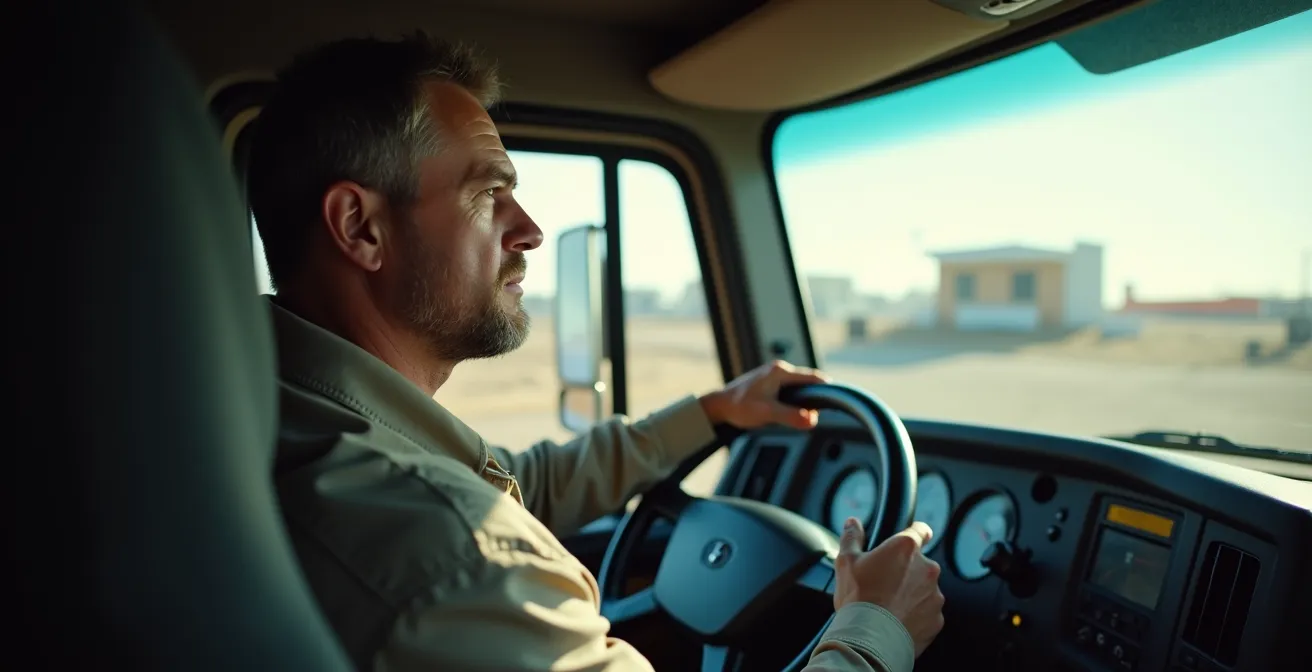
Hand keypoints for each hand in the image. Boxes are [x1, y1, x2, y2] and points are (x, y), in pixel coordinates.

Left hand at [698, 360, 829, 429]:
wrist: (718, 406)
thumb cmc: (739, 407)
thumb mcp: (766, 413)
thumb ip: (790, 416)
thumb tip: (813, 419)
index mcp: (780, 372)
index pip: (813, 377)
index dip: (827, 389)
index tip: (840, 400)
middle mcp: (778, 370)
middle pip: (808, 381)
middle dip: (817, 396)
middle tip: (827, 412)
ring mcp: (773, 376)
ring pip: (799, 387)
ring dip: (806, 399)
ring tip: (812, 415)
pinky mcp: (769, 384)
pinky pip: (790, 390)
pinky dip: (797, 400)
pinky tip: (796, 412)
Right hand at [834, 519, 944, 656]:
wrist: (870, 639)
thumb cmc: (858, 598)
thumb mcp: (846, 562)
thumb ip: (852, 538)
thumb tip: (852, 523)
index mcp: (906, 548)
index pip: (921, 530)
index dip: (917, 532)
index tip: (912, 537)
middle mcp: (927, 568)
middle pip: (920, 564)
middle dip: (906, 571)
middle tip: (885, 584)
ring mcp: (934, 595)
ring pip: (924, 589)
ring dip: (912, 594)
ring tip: (889, 607)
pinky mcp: (936, 619)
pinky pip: (927, 613)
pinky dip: (916, 616)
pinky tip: (897, 621)